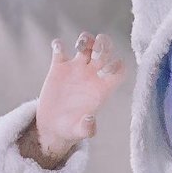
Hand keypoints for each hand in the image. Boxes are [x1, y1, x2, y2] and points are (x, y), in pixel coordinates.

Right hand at [35, 30, 127, 151]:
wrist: (52, 127)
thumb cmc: (70, 129)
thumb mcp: (78, 132)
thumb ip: (86, 128)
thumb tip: (90, 120)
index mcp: (102, 89)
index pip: (119, 72)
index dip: (118, 66)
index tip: (108, 69)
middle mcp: (91, 76)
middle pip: (105, 51)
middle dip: (104, 46)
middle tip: (96, 50)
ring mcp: (76, 69)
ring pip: (86, 45)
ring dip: (86, 39)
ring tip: (80, 46)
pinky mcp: (59, 68)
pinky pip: (60, 49)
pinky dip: (58, 44)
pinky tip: (57, 48)